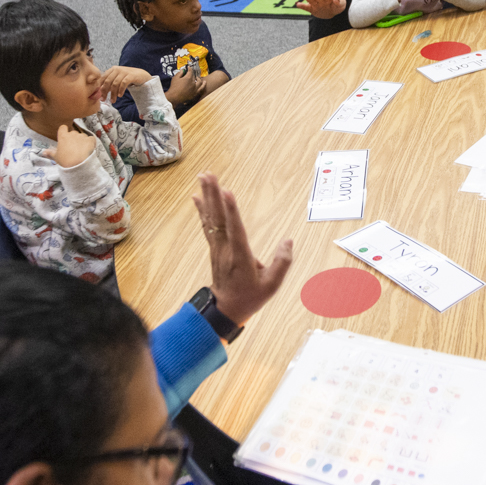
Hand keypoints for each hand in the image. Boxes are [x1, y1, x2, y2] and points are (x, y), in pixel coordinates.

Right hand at [45, 124, 96, 168]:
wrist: (78, 166)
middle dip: (74, 138)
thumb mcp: (56, 158)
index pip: (63, 127)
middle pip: (73, 132)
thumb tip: (43, 152)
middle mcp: (72, 134)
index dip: (64, 131)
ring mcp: (82, 136)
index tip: (65, 137)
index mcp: (63, 137)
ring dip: (82, 141)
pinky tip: (89, 149)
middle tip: (73, 148)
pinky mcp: (90, 140)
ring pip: (82, 136)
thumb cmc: (65, 161)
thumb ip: (50, 153)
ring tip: (82, 150)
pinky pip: (91, 139)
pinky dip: (91, 142)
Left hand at [98, 65, 151, 102]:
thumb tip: (101, 91)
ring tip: (113, 101)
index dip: (100, 87)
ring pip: (115, 84)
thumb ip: (110, 83)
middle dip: (105, 91)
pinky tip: (120, 95)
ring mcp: (124, 72)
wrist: (141, 75)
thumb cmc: (128, 78)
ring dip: (113, 94)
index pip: (103, 78)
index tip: (99, 96)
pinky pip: (123, 83)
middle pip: (108, 81)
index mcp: (112, 69)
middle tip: (104, 99)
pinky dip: (120, 90)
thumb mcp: (118, 79)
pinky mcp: (131, 75)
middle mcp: (117, 69)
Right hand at [164, 63, 202, 105]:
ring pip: (200, 83)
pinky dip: (202, 86)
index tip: (188, 67)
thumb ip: (180, 73)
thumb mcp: (175, 78)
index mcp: (188, 78)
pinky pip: (200, 89)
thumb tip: (183, 70)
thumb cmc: (174, 87)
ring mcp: (195, 89)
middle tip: (191, 74)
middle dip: (192, 75)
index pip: (190, 71)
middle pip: (194, 77)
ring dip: (200, 80)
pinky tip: (203, 85)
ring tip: (200, 79)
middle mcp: (193, 83)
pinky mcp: (195, 94)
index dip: (189, 69)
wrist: (174, 98)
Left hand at [192, 172, 292, 326]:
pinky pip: (207, 225)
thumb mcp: (272, 285)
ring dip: (206, 196)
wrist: (225, 310)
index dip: (232, 211)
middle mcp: (225, 249)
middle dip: (214, 195)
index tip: (227, 192)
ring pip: (211, 218)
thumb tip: (288, 241)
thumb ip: (282, 262)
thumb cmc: (250, 297)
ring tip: (203, 176)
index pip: (236, 230)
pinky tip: (197, 197)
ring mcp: (217, 248)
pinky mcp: (214, 247)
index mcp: (240, 257)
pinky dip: (202, 210)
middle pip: (219, 218)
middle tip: (208, 174)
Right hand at [301, 0, 347, 19]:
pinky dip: (302, 6)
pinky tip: (297, 4)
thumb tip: (336, 0)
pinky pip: (307, 7)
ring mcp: (316, 3)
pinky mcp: (312, 9)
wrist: (332, 10)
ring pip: (312, 0)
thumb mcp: (342, 3)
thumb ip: (339, 2)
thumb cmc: (337, 5)